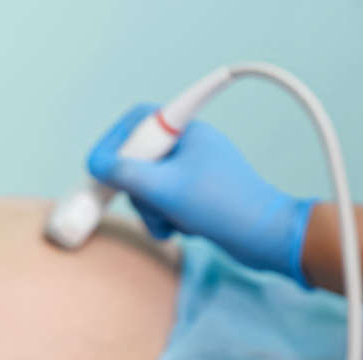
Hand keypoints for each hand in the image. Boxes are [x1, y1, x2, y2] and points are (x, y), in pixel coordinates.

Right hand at [88, 103, 315, 284]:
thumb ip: (124, 173)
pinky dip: (165, 218)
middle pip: (137, 161)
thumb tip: (96, 164)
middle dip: (137, 189)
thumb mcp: (165, 188)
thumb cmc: (225, 206)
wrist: (266, 237)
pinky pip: (163, 204)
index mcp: (186, 132)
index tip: (99, 164)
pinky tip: (182, 227)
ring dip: (152, 209)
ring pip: (148, 187)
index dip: (113, 140)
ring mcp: (191, 173)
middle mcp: (188, 148)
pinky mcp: (196, 197)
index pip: (137, 120)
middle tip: (146, 202)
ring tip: (171, 221)